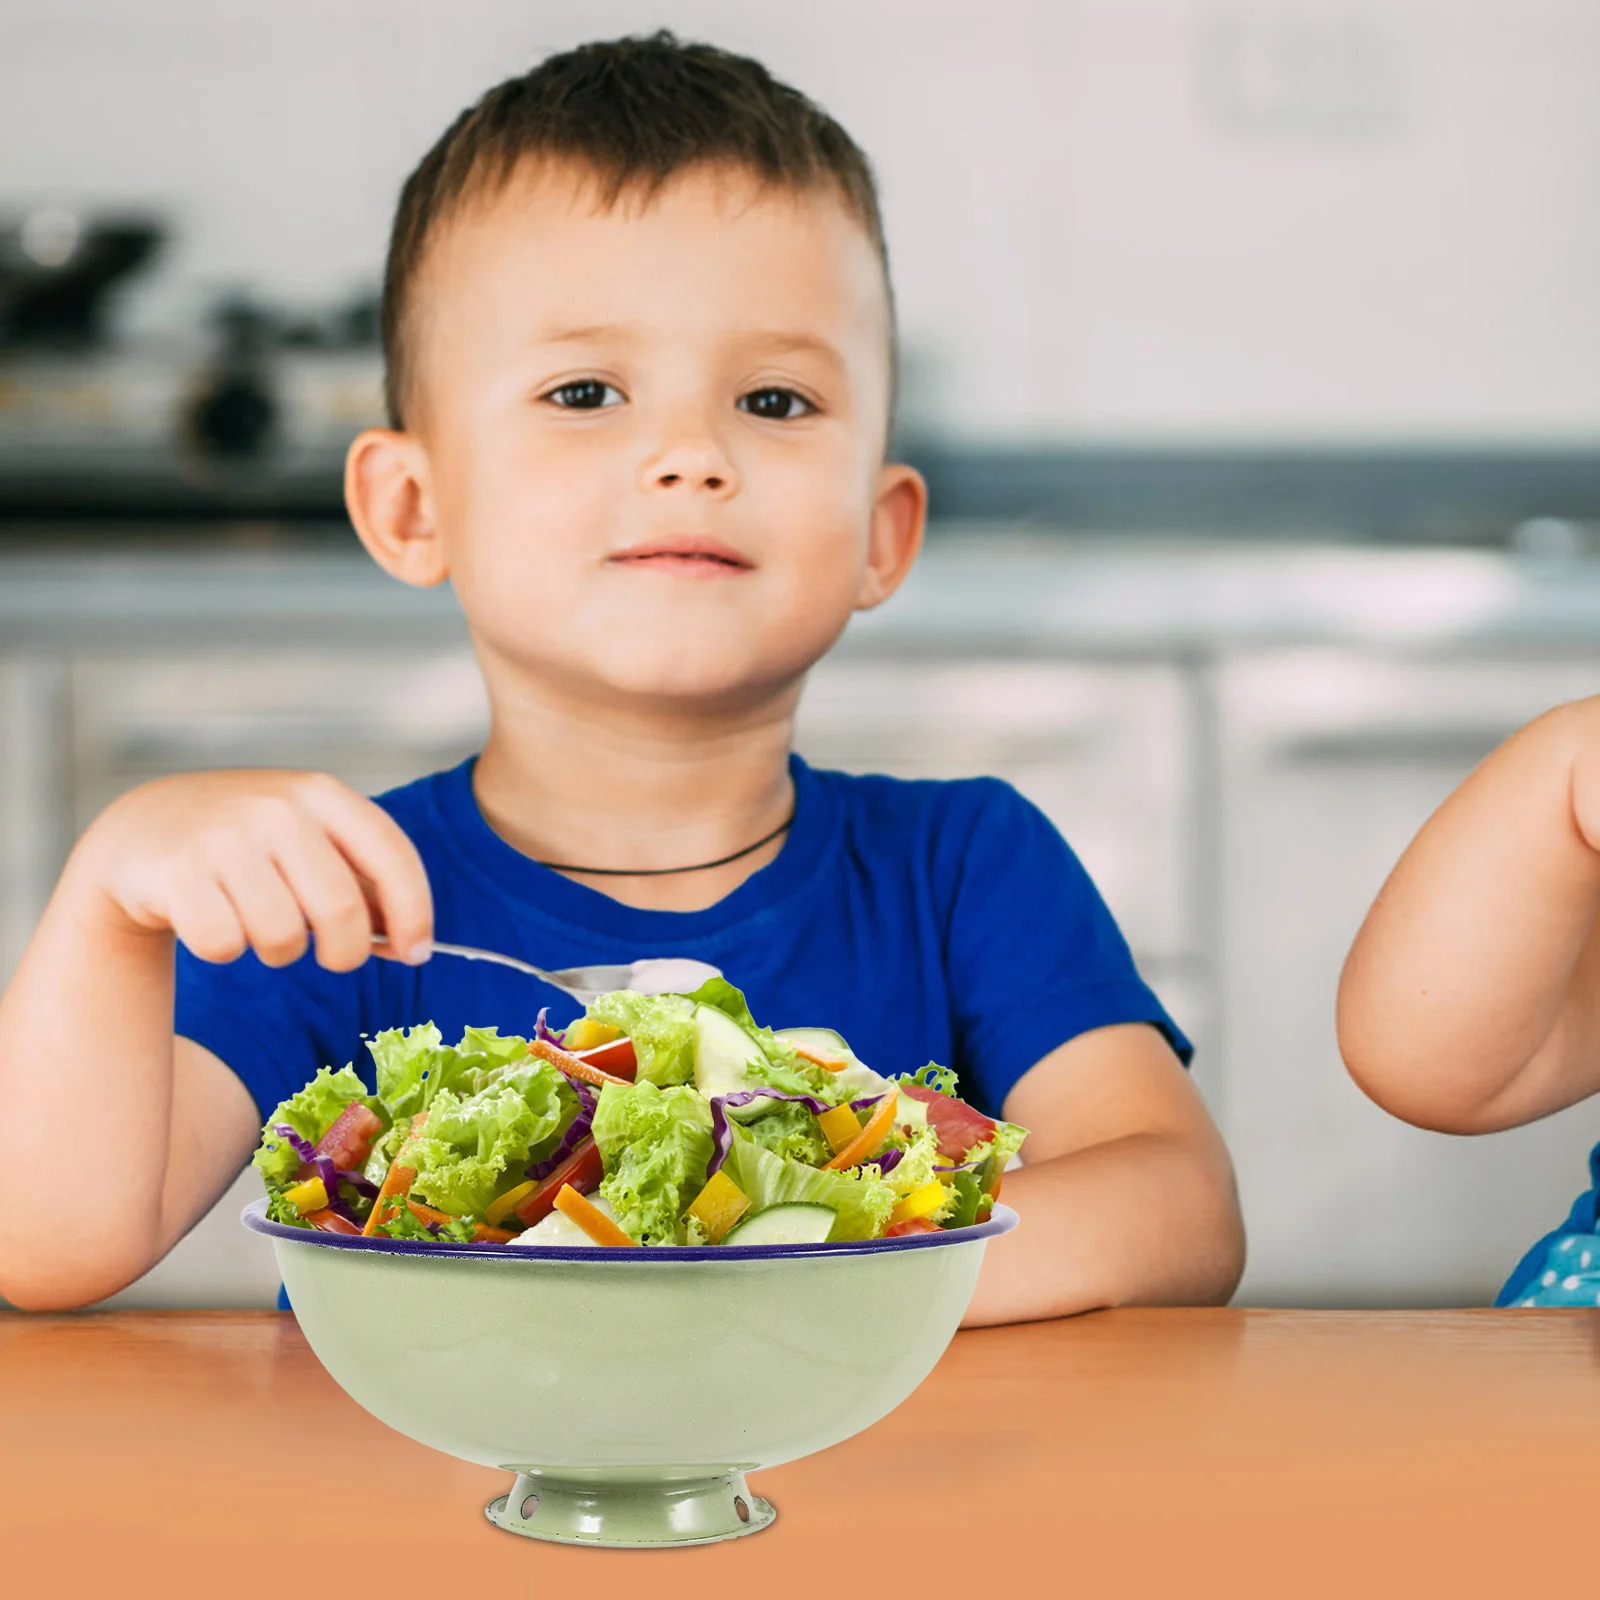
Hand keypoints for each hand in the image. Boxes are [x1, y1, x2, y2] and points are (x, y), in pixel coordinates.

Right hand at [78, 770, 432, 970]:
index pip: (392, 856)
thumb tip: (411, 946)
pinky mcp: (177, 873)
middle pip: (341, 911)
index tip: (418, 952)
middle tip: (334, 958)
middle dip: (346, 952)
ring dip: (278, 951)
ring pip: (282, 938)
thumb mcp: (308, 841)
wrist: (144, 827)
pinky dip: (225, 950)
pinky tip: (213, 920)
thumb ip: (361, 884)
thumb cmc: (250, 844)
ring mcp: (223, 837)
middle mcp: (276, 807)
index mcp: (320, 793)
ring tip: (259, 924)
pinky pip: (226, 946)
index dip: (414, 912)